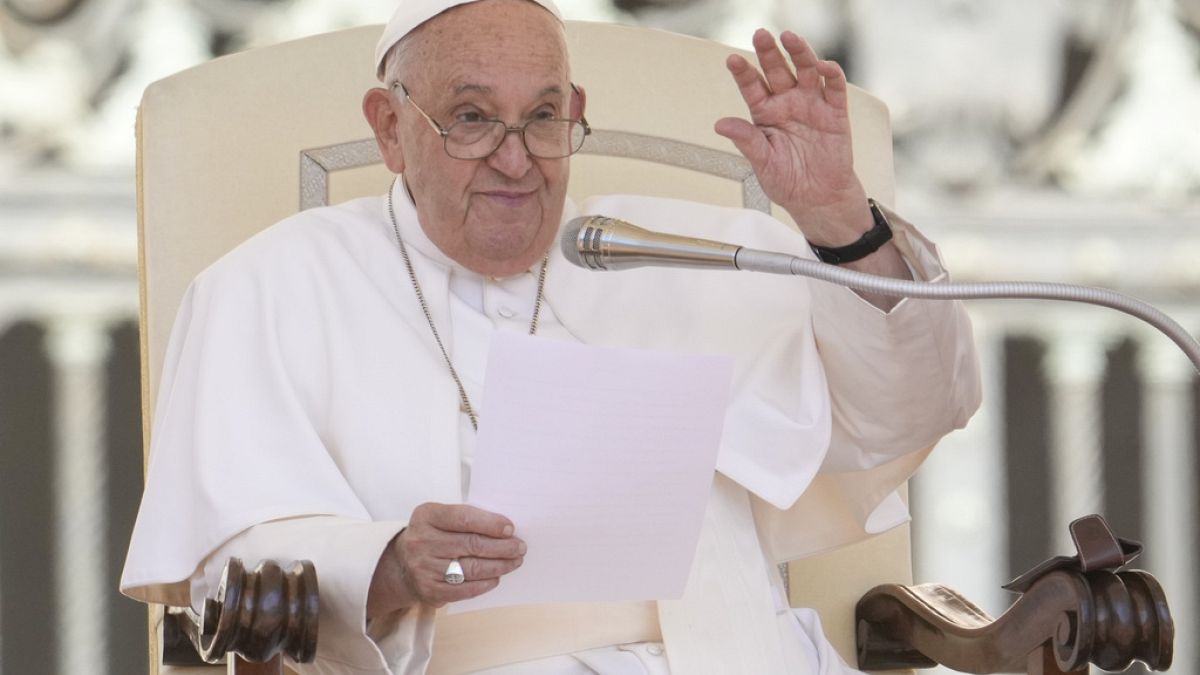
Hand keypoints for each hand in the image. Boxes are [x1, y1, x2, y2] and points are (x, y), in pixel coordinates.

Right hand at [368, 503, 524, 614]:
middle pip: (472, 544)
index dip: (490, 523)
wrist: (401, 565)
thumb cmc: (431, 536)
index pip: (464, 517)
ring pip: (472, 568)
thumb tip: (505, 529)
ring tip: (515, 561)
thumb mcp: (439, 517)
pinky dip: (485, 584)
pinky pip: (465, 589)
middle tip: (520, 547)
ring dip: (499, 566)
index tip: (511, 528)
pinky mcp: (430, 590)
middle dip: (502, 547)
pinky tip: (497, 577)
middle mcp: (422, 541)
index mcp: (427, 516)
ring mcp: (424, 568)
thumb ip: (466, 519)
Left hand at [715, 29, 870, 245]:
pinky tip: (823, 65)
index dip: (743, 73)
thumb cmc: (787, 181)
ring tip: (790, 38)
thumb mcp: (762, 164)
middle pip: (777, 70)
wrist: (818, 199)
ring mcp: (811, 105)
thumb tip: (720, 124)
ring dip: (799, 53)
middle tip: (761, 35)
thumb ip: (746, 141)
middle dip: (769, 52)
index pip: (751, 87)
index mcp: (765, 114)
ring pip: (805, 71)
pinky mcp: (834, 112)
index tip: (733, 60)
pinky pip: (833, 88)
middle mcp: (787, 103)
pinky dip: (831, 74)